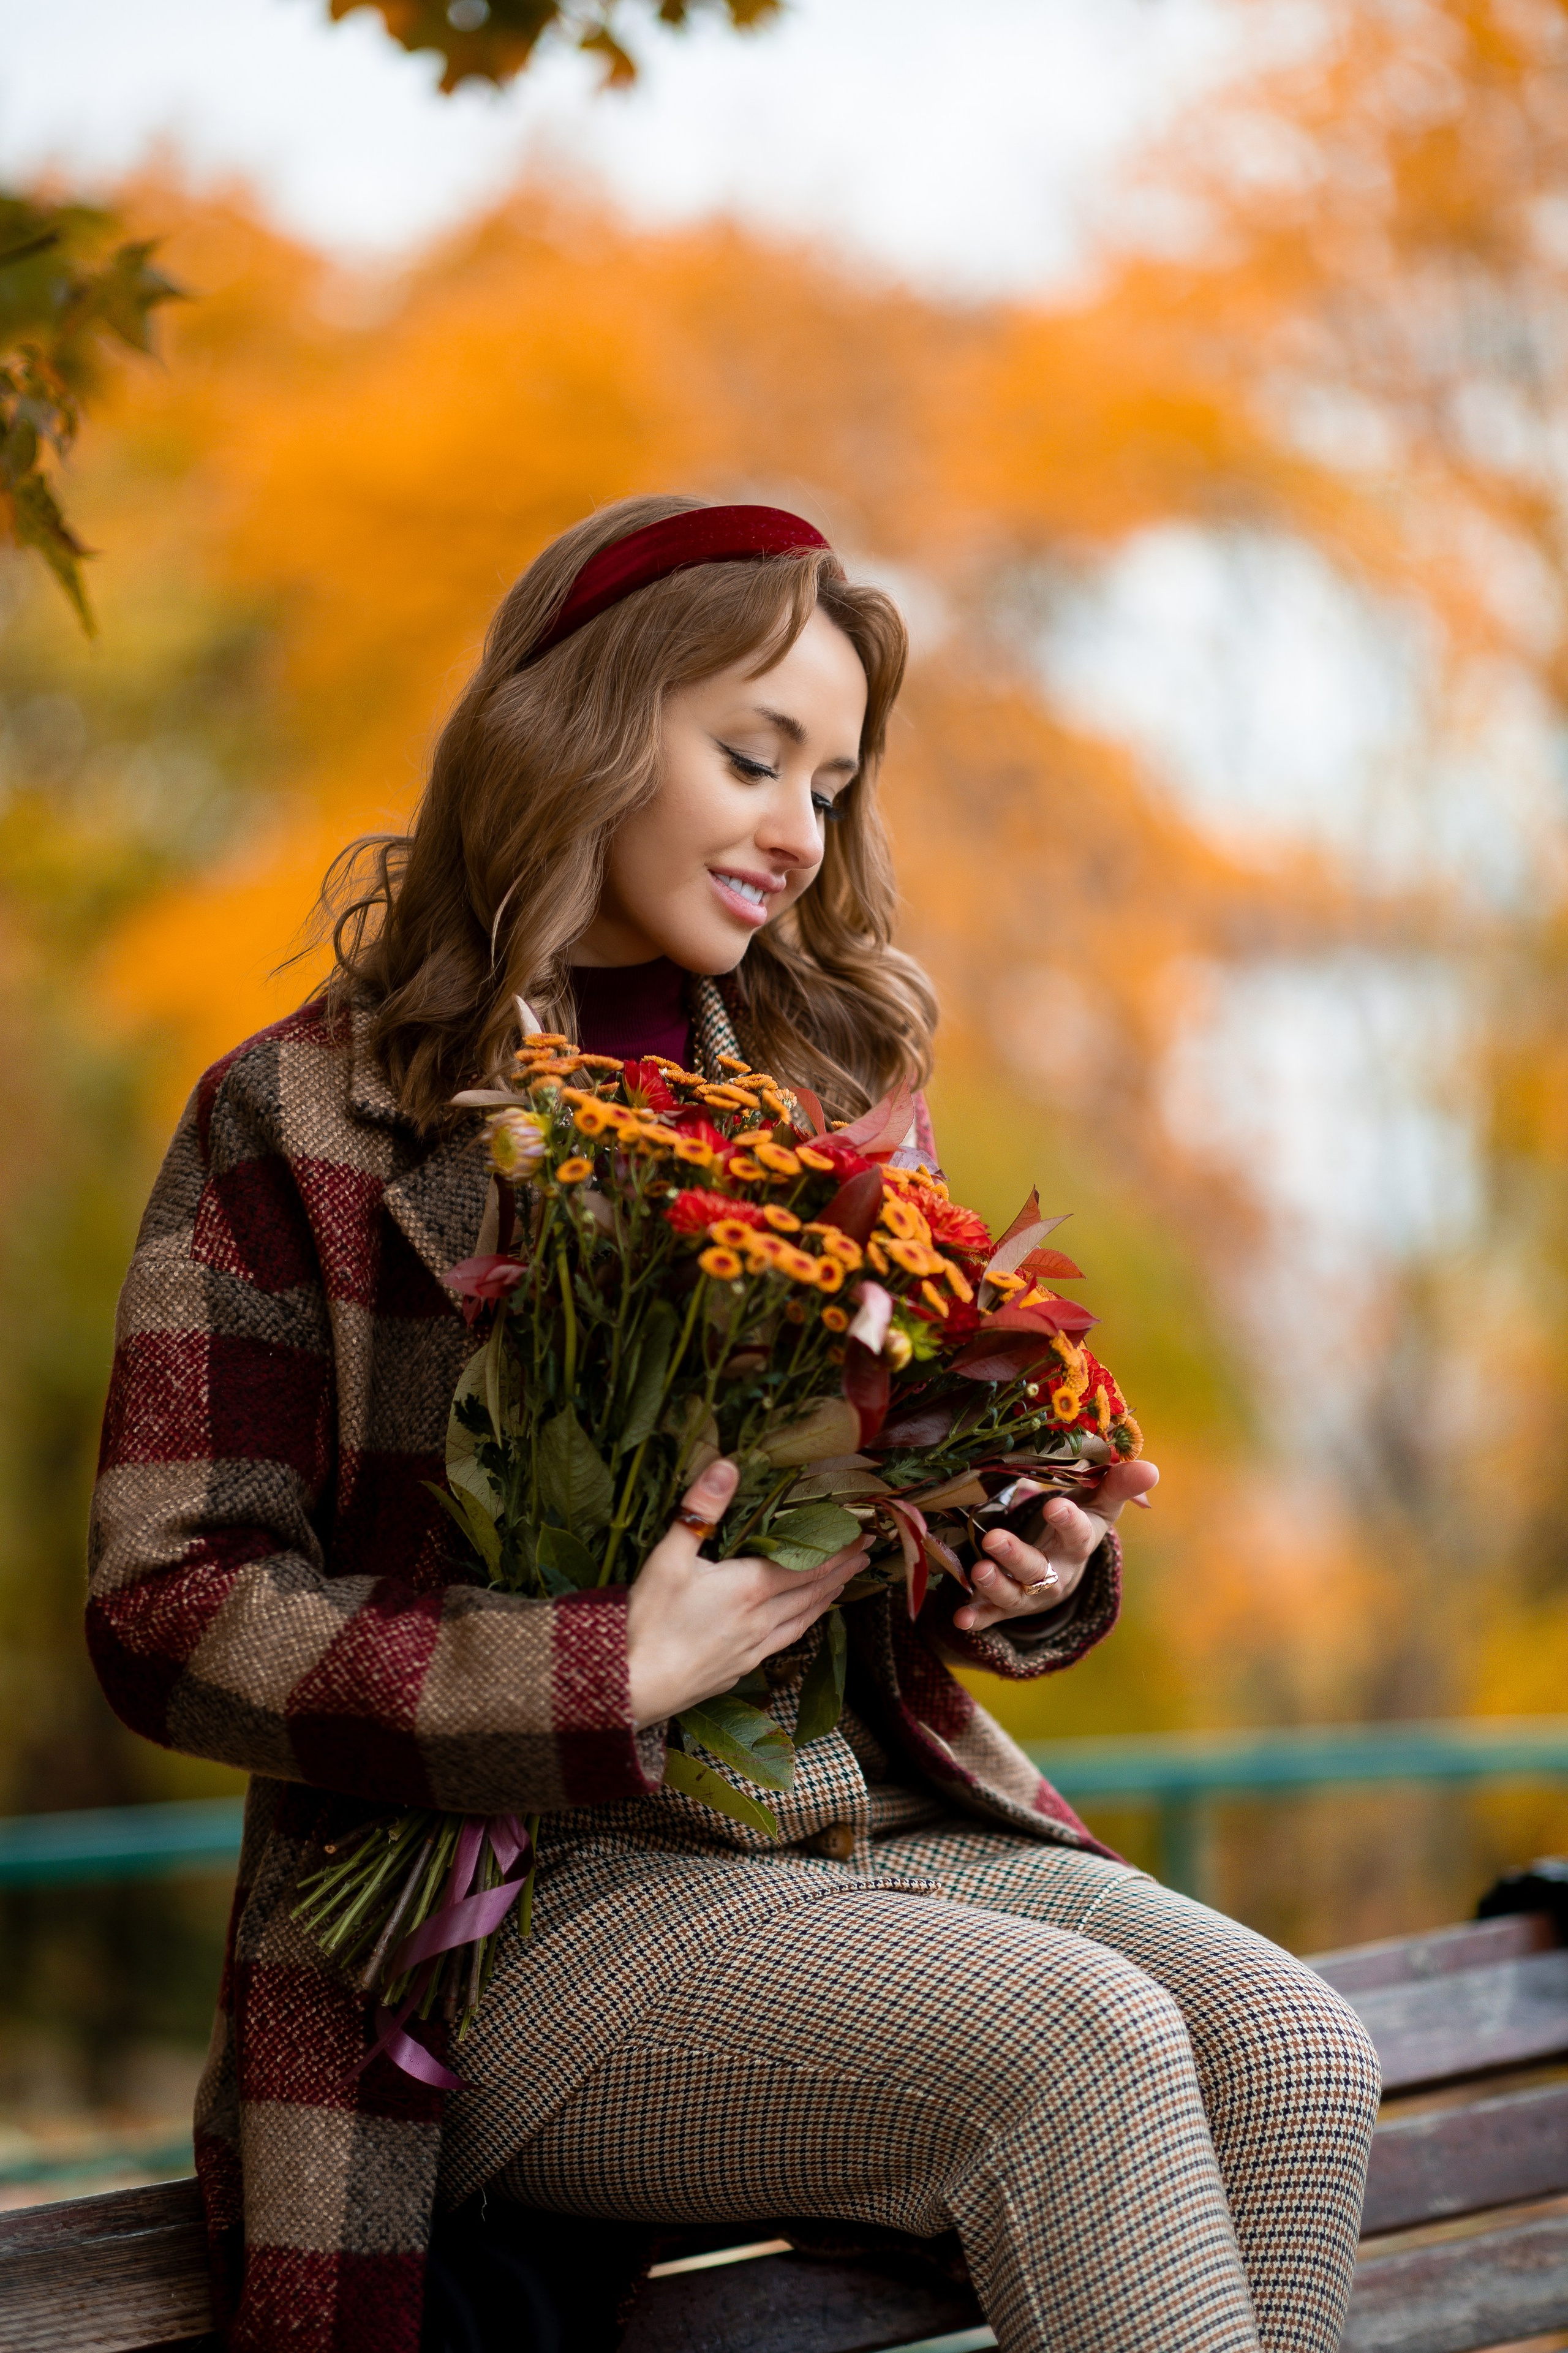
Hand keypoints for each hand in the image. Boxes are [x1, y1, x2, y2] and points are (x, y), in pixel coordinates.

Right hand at [626, 1457, 870, 1726]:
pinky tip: (801, 1625)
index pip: (807, 1564)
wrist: (633, 1687)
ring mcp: (753, 1648)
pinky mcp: (740, 1669)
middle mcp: (760, 1619)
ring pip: (803, 1619)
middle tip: (866, 1555)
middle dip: (841, 1571)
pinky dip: (803, 1625)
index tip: (863, 1535)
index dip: (837, 1549)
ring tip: (845, 1585)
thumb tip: (727, 1465)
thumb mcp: (668, 1558)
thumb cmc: (648, 1621)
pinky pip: (785, 1641)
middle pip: (812, 1591)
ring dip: (827, 1599)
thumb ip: (701, 1511)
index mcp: (749, 1587)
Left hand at [951, 1458, 1158, 1634]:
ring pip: (1014, 1594)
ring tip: (978, 1570)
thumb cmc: (1080, 1522)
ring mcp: (1030, 1592)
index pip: (1078, 1534)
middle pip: (1039, 1569)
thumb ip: (1119, 1484)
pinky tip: (961, 1619)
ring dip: (995, 1584)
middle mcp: (1056, 1572)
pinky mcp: (1006, 1606)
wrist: (1066, 1565)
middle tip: (994, 1540)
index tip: (1055, 1507)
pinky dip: (977, 1617)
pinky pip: (991, 1615)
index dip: (1068, 1522)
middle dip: (1017, 1557)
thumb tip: (1152, 1469)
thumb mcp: (1100, 1502)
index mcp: (1079, 1543)